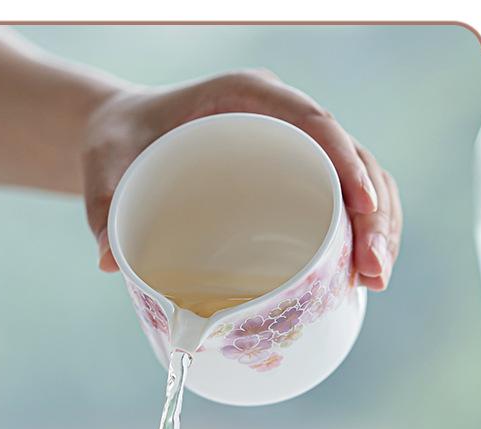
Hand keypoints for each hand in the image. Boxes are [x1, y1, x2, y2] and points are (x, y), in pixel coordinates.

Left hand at [82, 70, 400, 289]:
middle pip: (350, 155)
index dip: (347, 161)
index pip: (312, 121)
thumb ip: (103, 205)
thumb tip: (109, 263)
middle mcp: (279, 117)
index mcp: (246, 96)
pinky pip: (339, 199)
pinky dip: (357, 233)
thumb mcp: (104, 166)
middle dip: (374, 212)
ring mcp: (289, 149)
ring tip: (374, 280)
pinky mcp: (290, 179)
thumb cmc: (118, 142)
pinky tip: (360, 273)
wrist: (122, 138)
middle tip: (373, 270)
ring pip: (358, 178)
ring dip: (377, 227)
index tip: (362, 206)